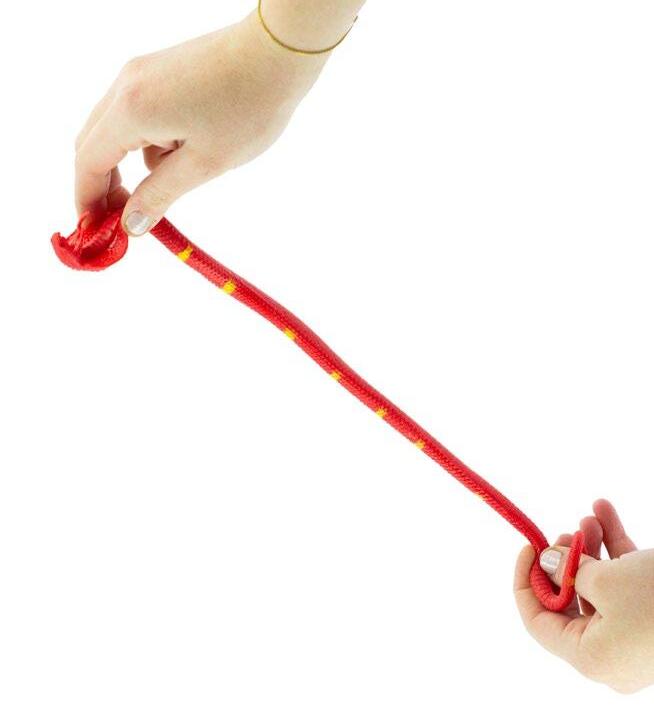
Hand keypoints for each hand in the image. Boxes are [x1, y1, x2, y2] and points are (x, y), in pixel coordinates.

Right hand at [74, 11, 327, 234]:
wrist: (278, 53)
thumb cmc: (248, 108)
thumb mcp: (204, 163)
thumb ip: (160, 194)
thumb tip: (131, 224)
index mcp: (132, 110)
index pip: (89, 163)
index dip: (88, 200)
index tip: (97, 230)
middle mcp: (126, 86)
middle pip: (93, 143)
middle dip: (104, 183)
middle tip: (127, 217)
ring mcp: (140, 73)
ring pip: (117, 129)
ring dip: (132, 162)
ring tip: (176, 179)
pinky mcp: (158, 69)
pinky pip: (138, 113)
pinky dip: (150, 140)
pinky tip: (188, 148)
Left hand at [514, 499, 653, 693]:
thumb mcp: (605, 581)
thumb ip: (568, 570)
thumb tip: (547, 562)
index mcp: (589, 657)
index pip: (538, 623)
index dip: (527, 582)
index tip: (528, 547)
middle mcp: (609, 653)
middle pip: (568, 601)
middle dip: (564, 559)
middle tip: (563, 533)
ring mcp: (633, 635)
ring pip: (598, 586)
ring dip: (590, 546)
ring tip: (588, 517)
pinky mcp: (652, 616)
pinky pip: (625, 580)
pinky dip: (616, 547)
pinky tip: (605, 509)